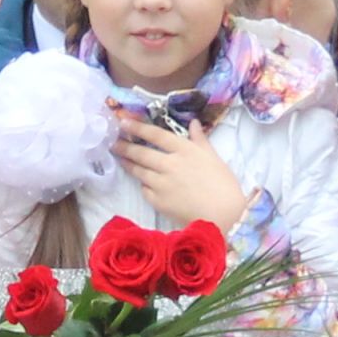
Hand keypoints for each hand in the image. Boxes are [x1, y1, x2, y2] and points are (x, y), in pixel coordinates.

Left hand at [113, 119, 246, 230]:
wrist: (222, 215)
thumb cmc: (223, 185)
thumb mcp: (214, 157)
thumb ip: (200, 140)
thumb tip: (194, 123)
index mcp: (185, 150)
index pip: (156, 135)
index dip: (138, 127)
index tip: (124, 121)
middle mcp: (170, 164)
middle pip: (142, 152)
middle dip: (125, 146)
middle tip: (113, 141)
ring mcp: (162, 183)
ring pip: (139, 171)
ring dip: (128, 163)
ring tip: (120, 158)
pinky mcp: (159, 201)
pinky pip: (145, 190)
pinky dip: (143, 185)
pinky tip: (141, 182)